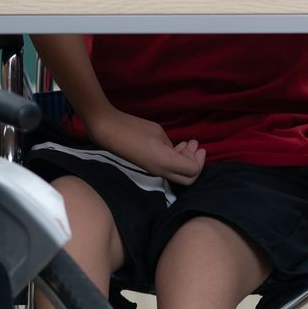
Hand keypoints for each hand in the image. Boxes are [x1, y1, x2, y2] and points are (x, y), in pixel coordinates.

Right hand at [85, 107, 205, 183]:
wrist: (109, 131)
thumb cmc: (134, 128)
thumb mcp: (158, 132)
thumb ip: (171, 145)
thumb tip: (175, 151)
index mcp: (166, 162)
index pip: (193, 171)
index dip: (199, 160)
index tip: (197, 145)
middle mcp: (162, 171)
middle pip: (188, 180)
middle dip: (196, 165)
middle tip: (197, 147)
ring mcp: (154, 171)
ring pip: (179, 176)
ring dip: (186, 161)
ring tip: (188, 143)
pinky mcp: (148, 167)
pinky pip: (169, 170)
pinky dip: (176, 161)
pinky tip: (175, 147)